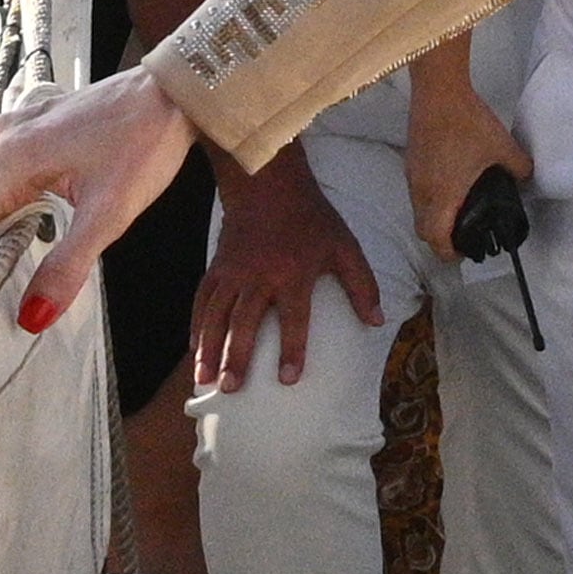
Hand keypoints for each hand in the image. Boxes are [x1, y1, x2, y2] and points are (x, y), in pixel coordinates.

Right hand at [0, 66, 197, 332]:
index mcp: (9, 160)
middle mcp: (1, 139)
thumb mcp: (109, 212)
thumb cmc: (145, 144)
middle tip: (20, 285)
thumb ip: (67, 266)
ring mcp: (17, 127)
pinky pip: (13, 173)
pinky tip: (46, 219)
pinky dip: (23, 200)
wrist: (175, 91)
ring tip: (33, 258)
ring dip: (10, 225)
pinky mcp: (35, 124)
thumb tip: (32, 316)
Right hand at [190, 146, 381, 392]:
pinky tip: (195, 348)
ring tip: (204, 379)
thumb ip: (362, 284)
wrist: (269, 184)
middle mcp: (259, 276)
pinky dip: (197, 325)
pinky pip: (203, 300)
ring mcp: (234, 272)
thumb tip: (378, 322)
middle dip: (237, 357)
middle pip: (245, 322)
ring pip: (217, 315)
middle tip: (231, 389)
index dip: (292, 350)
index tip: (287, 381)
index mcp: (294, 272)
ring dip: (209, 348)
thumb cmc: (312, 218)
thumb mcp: (345, 245)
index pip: (294, 319)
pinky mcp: (217, 267)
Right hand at [407, 53, 533, 262]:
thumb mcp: (503, 147)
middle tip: (463, 238)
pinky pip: (418, 193)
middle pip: (424, 230)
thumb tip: (526, 178)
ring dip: (435, 220)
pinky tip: (450, 187)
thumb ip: (519, 168)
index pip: (436, 238)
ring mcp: (413, 177)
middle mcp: (423, 191)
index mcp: (443, 195)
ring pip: (419, 211)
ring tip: (458, 214)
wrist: (439, 93)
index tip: (464, 253)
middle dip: (441, 241)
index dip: (449, 253)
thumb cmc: (468, 122)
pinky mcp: (411, 163)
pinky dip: (431, 200)